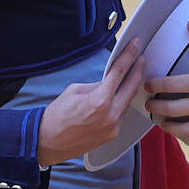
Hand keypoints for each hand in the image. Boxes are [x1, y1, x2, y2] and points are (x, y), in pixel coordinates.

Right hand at [37, 39, 143, 164]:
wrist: (49, 142)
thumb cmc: (57, 117)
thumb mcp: (74, 91)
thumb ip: (96, 84)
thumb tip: (109, 81)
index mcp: (100, 101)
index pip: (120, 71)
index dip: (129, 55)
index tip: (135, 45)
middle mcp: (110, 115)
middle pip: (132, 86)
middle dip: (138, 70)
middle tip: (140, 58)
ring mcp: (113, 127)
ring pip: (128, 101)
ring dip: (130, 87)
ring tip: (130, 76)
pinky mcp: (113, 134)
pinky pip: (122, 114)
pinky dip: (122, 103)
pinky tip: (118, 96)